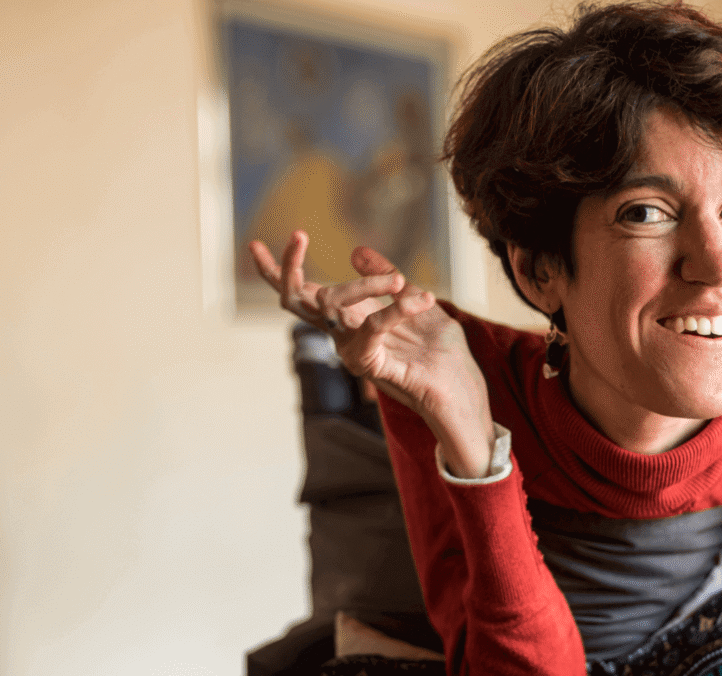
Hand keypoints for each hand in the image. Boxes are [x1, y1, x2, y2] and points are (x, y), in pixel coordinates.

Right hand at [250, 231, 497, 476]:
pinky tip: (420, 300)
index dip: (278, 271)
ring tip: (400, 279)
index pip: (304, 295)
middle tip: (299, 235)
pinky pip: (371, 329)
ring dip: (364, 284)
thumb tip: (356, 251)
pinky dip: (394, 309)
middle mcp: (344, 336)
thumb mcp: (418, 303)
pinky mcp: (372, 367)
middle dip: (290, 266)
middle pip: (297, 300)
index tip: (258, 243)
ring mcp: (354, 352)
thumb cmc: (442, 355)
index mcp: (351, 321)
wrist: (464, 394)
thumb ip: (389, 280)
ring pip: (330, 305)